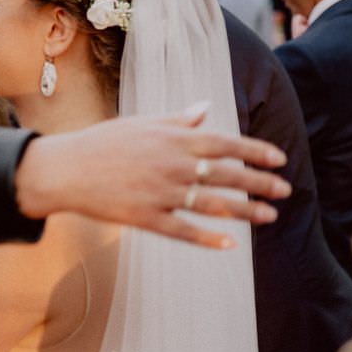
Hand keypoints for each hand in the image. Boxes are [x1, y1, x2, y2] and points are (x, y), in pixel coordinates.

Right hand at [15, 106, 290, 248]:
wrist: (65, 169)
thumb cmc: (102, 142)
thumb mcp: (141, 124)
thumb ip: (177, 119)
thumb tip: (206, 107)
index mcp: (173, 139)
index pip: (226, 143)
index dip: (256, 151)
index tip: (279, 159)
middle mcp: (173, 165)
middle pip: (228, 175)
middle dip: (261, 183)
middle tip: (285, 191)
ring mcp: (161, 193)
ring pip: (213, 205)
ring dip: (246, 211)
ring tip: (270, 217)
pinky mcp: (147, 218)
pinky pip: (184, 230)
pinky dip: (209, 238)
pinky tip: (231, 244)